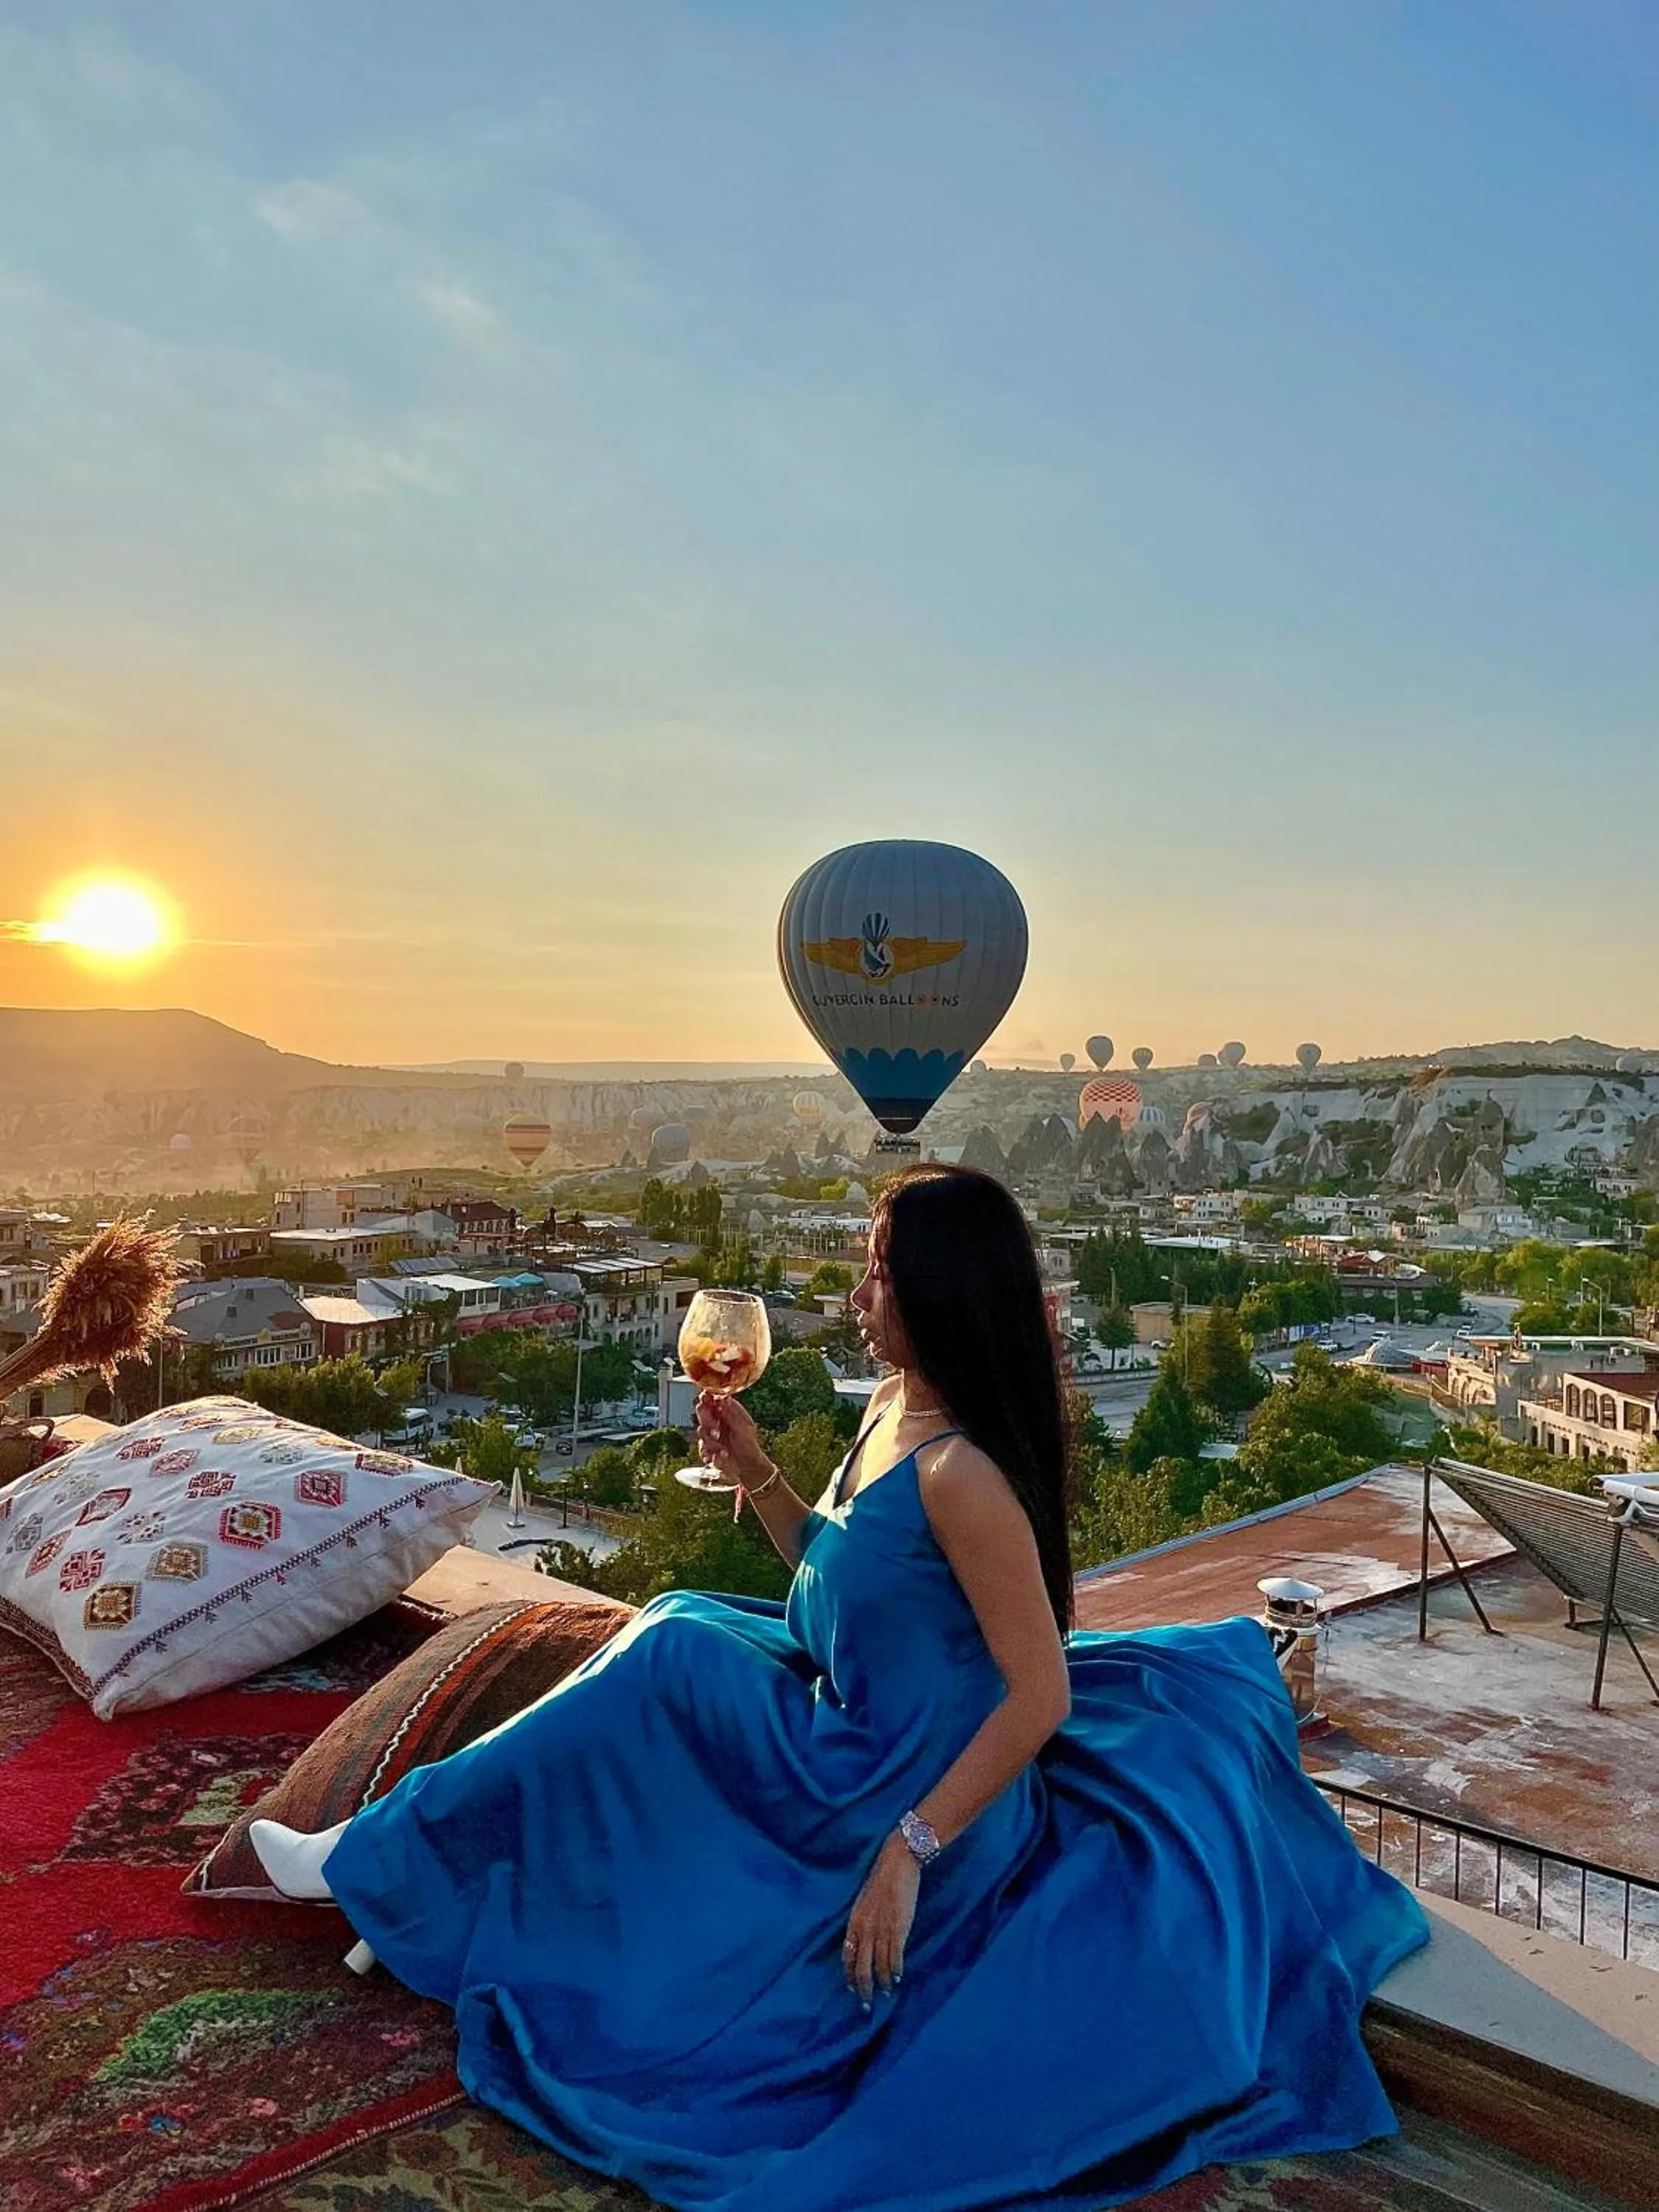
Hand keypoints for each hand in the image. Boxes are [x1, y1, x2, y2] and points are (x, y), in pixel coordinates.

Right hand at [693, 1392, 773, 1490]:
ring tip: (725, 1449)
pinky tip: (722, 1456)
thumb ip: (732, 1414)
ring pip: (701, 1431)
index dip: (705, 1398)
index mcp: (724, 1412)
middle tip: (716, 1431)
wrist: (747, 1466)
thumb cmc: (748, 1444)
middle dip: (708, 1421)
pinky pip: (702, 1449)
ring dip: (712, 1441)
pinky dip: (712, 1454)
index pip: (710, 1399)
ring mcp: (709, 1435)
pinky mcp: (706, 1449)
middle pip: (702, 1413)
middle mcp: (714, 1421)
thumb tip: (724, 1397)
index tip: (703, 1399)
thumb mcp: (744, 1427)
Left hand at [841, 1834, 919, 2008]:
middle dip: (863, 1989)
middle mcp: (865, 1929)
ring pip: (879, 1965)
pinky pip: (895, 1956)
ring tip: (885, 1994)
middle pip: (861, 1967)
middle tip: (865, 2006)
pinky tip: (896, 1978)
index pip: (848, 1956)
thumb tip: (866, 1941)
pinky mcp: (899, 1928)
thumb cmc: (881, 1879)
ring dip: (882, 1983)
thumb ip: (863, 1922)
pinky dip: (895, 1970)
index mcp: (854, 1922)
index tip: (852, 1989)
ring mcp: (882, 1929)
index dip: (849, 1975)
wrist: (896, 1862)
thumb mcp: (864, 1902)